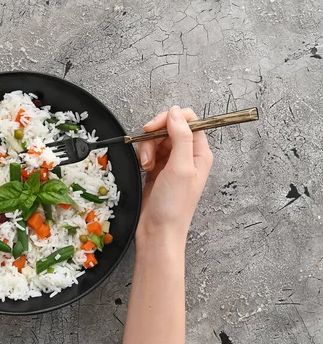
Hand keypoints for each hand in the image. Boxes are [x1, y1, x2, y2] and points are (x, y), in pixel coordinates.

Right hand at [135, 106, 212, 242]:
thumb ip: (181, 137)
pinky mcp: (156, 169)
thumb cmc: (174, 206)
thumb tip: (176, 112)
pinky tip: (144, 169)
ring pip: (156, 139)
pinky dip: (143, 156)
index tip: (154, 127)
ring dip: (146, 148)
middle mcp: (187, 155)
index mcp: (200, 153)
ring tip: (146, 166)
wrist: (158, 230)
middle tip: (148, 150)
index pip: (188, 121)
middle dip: (154, 136)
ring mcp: (171, 162)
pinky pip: (148, 151)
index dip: (170, 119)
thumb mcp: (181, 168)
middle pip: (169, 128)